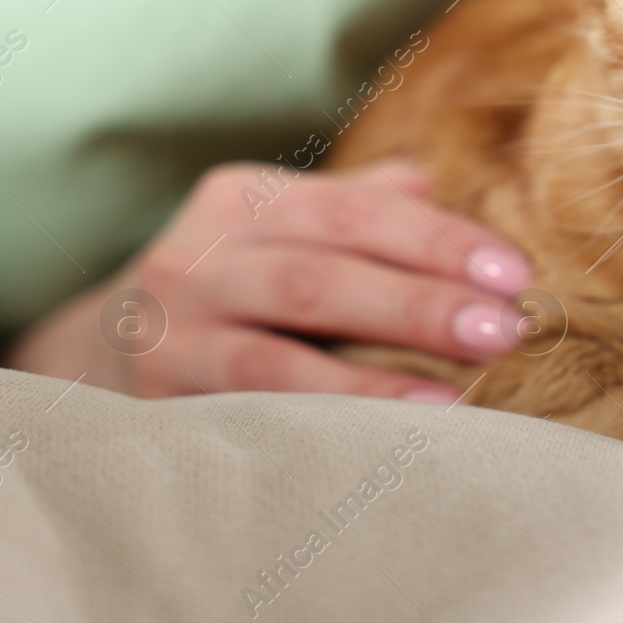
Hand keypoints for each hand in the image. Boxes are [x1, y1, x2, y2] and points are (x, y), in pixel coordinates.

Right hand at [5, 159, 530, 400]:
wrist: (107, 348)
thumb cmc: (240, 282)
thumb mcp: (290, 228)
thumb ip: (360, 204)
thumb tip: (435, 182)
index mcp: (243, 200)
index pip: (354, 212)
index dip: (439, 241)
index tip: (516, 273)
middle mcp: (196, 259)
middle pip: (320, 275)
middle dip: (420, 302)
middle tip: (505, 328)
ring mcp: (171, 337)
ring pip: (275, 357)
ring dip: (374, 381)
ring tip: (458, 398)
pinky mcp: (160, 406)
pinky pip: (248, 419)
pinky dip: (322, 427)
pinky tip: (387, 439)